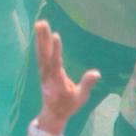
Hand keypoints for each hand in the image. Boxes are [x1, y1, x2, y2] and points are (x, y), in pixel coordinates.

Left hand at [34, 16, 99, 135]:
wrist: (53, 112)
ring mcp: (43, 71)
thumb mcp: (80, 97)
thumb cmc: (68, 105)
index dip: (56, 49)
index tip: (55, 35)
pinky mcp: (42, 69)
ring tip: (39, 23)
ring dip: (40, 37)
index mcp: (57, 79)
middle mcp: (47, 73)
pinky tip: (38, 33)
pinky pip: (40, 54)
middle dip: (43, 38)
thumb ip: (87, 84)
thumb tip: (97, 73)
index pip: (56, 62)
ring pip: (40, 51)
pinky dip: (39, 43)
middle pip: (45, 53)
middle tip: (42, 23)